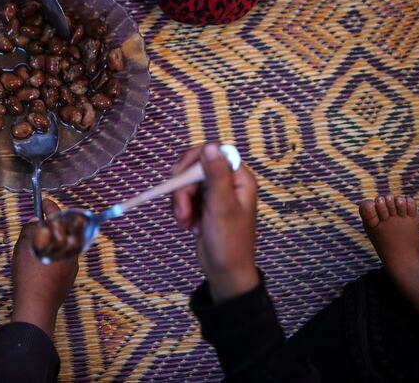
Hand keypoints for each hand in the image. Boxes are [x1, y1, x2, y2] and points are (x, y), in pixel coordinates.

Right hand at [11, 199, 77, 337]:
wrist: (37, 306)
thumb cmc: (29, 276)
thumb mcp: (23, 248)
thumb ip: (30, 230)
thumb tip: (36, 222)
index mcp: (63, 240)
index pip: (59, 216)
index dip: (50, 207)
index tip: (44, 202)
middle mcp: (73, 250)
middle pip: (66, 229)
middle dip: (53, 223)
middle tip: (41, 220)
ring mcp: (73, 263)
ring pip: (65, 244)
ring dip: (54, 238)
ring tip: (38, 240)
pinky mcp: (71, 275)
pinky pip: (64, 257)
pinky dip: (55, 252)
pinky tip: (42, 258)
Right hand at [172, 143, 259, 302]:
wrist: (224, 272)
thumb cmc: (229, 242)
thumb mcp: (222, 206)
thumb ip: (216, 175)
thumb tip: (211, 146)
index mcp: (239, 178)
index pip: (213, 152)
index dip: (193, 161)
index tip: (179, 175)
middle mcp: (228, 182)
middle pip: (195, 167)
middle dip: (183, 188)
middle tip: (181, 208)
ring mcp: (215, 193)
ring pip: (186, 183)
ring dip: (180, 202)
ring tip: (186, 222)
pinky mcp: (203, 204)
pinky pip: (184, 196)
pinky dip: (181, 210)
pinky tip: (189, 225)